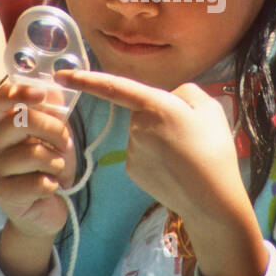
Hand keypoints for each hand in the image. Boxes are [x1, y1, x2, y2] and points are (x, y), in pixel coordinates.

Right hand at [0, 79, 76, 240]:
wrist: (45, 209)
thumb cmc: (50, 167)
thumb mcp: (57, 136)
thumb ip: (54, 113)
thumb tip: (53, 90)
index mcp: (5, 123)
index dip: (18, 91)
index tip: (41, 94)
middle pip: (21, 120)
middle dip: (54, 130)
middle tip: (65, 144)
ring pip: (33, 152)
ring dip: (56, 162)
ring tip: (56, 170)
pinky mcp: (1, 193)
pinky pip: (36, 182)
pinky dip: (52, 184)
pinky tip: (50, 188)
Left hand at [54, 68, 266, 275]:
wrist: (211, 200)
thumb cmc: (214, 150)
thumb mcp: (210, 108)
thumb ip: (185, 93)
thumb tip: (170, 97)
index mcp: (155, 106)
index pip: (114, 87)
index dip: (86, 79)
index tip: (61, 75)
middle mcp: (136, 127)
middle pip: (142, 111)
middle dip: (160, 117)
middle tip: (190, 134)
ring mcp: (131, 150)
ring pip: (142, 133)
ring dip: (159, 138)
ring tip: (186, 154)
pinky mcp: (132, 170)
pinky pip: (141, 152)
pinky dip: (155, 156)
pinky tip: (174, 167)